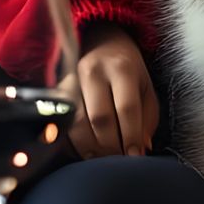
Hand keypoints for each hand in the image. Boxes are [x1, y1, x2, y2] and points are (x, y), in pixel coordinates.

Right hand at [68, 29, 159, 158]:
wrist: (101, 41)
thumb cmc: (128, 70)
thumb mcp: (146, 87)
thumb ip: (147, 118)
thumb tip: (140, 149)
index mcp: (122, 68)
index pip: (126, 108)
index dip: (131, 136)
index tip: (135, 156)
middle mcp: (94, 71)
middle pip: (100, 117)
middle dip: (111, 146)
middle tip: (118, 162)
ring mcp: (71, 78)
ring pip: (77, 122)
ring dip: (90, 147)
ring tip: (101, 159)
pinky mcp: (57, 87)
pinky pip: (61, 119)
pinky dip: (73, 140)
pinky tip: (84, 149)